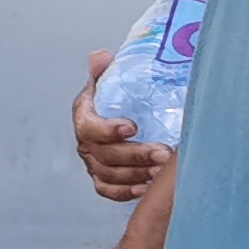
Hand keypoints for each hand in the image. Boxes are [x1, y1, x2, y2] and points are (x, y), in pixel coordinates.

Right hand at [71, 52, 167, 204]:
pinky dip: (128, 192)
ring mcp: (94, 163)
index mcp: (85, 117)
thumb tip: (100, 57)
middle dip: (136, 156)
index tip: (133, 127)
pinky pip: (110, 190)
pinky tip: (148, 187)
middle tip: (163, 153)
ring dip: (137, 174)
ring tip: (163, 171)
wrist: (117, 118)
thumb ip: (105, 69)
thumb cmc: (115, 99)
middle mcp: (86, 143)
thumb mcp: (110, 80)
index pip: (89, 127)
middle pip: (105, 155)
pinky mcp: (103, 179)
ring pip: (110, 175)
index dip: (108, 130)